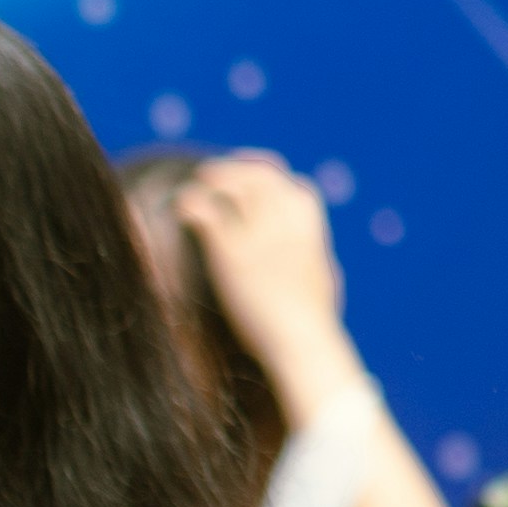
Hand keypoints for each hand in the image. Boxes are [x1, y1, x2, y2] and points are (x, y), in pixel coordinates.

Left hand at [174, 154, 352, 413]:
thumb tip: (325, 265)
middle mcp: (286, 220)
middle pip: (260, 176)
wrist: (301, 338)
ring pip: (233, 185)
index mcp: (312, 225)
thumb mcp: (324, 278)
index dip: (273, 177)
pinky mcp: (231, 251)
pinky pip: (207, 212)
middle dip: (237, 168)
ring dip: (213, 177)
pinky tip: (182, 207)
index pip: (294, 185)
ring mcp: (258, 233)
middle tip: (214, 173)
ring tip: (196, 182)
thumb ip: (317, 260)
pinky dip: (193, 202)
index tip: (256, 177)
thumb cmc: (314, 320)